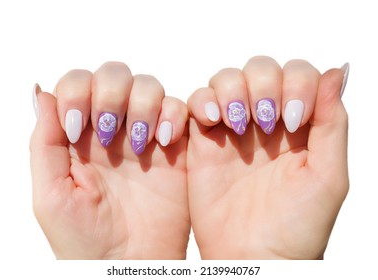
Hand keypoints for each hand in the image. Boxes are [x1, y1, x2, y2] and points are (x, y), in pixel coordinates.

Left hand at [30, 62, 189, 258]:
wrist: (130, 264)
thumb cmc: (85, 239)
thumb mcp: (51, 193)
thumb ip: (44, 142)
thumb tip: (41, 92)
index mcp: (80, 136)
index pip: (76, 84)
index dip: (76, 93)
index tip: (76, 128)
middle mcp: (113, 129)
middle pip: (114, 75)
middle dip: (110, 94)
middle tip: (107, 133)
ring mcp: (145, 135)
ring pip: (148, 86)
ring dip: (142, 105)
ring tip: (140, 144)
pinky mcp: (176, 145)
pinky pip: (180, 108)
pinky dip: (174, 115)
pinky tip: (164, 142)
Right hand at [187, 56, 348, 258]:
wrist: (253, 258)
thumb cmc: (296, 226)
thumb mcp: (328, 176)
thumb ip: (332, 122)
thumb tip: (337, 71)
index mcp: (299, 126)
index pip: (298, 74)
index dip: (296, 84)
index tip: (293, 121)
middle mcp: (265, 122)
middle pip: (260, 69)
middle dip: (262, 84)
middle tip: (265, 119)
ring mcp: (232, 129)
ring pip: (226, 79)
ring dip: (232, 89)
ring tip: (238, 122)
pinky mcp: (203, 141)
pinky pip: (196, 103)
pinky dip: (202, 102)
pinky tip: (214, 121)